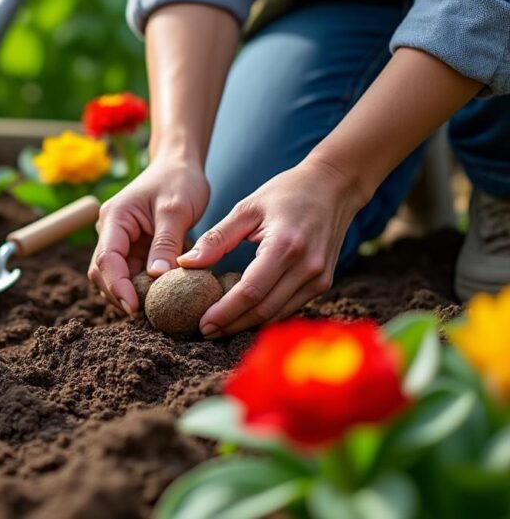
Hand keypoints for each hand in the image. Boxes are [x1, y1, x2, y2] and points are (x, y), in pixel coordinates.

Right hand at [89, 163, 209, 314]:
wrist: (180, 166)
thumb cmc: (178, 180)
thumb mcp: (176, 210)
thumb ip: (166, 243)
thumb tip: (156, 277)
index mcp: (115, 218)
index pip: (107, 258)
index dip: (117, 286)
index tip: (135, 308)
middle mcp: (111, 232)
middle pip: (104, 273)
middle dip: (121, 295)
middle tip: (147, 315)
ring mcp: (121, 241)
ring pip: (116, 277)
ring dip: (132, 293)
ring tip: (157, 308)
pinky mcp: (134, 249)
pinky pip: (133, 274)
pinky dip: (144, 287)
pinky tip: (162, 295)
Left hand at [177, 159, 367, 337]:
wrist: (334, 187)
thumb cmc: (287, 192)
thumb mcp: (246, 208)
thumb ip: (216, 238)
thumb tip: (185, 263)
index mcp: (285, 246)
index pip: (250, 292)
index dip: (224, 312)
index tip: (201, 323)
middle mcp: (306, 267)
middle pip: (264, 310)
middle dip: (232, 325)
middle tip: (205, 332)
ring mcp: (319, 278)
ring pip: (278, 314)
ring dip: (248, 325)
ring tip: (220, 328)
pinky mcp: (323, 283)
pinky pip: (290, 307)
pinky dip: (266, 315)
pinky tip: (244, 316)